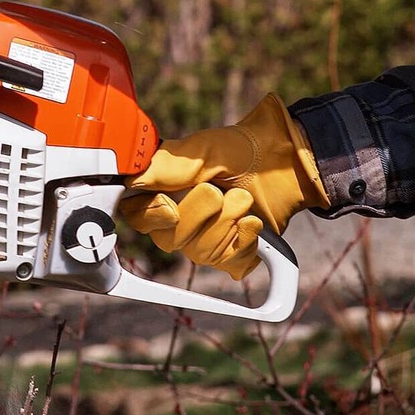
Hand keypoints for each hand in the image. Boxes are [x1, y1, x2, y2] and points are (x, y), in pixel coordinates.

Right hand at [120, 94, 328, 278]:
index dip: (152, 216)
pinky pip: (229, 264)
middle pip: (169, 240)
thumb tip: (130, 181)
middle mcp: (178, 218)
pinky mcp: (232, 253)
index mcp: (162, 190)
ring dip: (226, 224)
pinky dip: (245, 242)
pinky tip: (253, 223)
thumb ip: (164, 168)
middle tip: (218, 191)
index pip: (136, 216)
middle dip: (198, 216)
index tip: (170, 206)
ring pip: (200, 253)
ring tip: (243, 200)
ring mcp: (204, 238)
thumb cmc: (240, 150)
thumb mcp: (199, 152)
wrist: (284, 162)